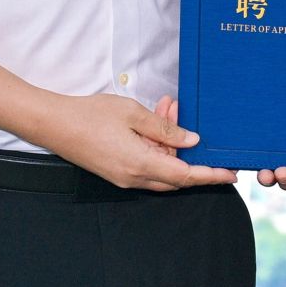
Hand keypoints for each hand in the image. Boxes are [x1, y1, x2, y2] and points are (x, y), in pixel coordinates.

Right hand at [35, 92, 236, 191]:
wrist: (54, 124)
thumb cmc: (91, 115)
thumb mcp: (133, 114)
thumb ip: (165, 129)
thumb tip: (192, 141)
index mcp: (140, 165)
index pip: (185, 176)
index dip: (210, 175)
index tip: (231, 173)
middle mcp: (133, 177)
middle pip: (176, 176)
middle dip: (191, 153)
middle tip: (196, 126)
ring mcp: (123, 177)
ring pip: (161, 168)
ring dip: (171, 145)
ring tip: (170, 108)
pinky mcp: (116, 171)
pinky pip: (146, 164)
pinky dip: (157, 146)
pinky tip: (156, 120)